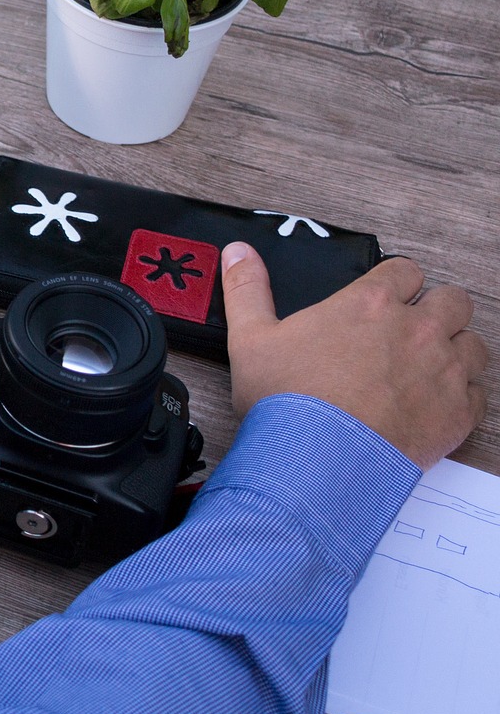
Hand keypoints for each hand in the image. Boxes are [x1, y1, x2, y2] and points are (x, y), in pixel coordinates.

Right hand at [222, 242, 488, 467]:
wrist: (318, 461)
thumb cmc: (287, 401)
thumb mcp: (251, 339)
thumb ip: (247, 289)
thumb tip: (238, 252)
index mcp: (370, 304)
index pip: (405, 270)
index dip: (395, 283)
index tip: (383, 300)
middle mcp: (416, 329)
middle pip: (452, 301)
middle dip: (435, 310)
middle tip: (408, 332)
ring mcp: (443, 370)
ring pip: (473, 345)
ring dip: (454, 351)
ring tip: (425, 369)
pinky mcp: (458, 412)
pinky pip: (479, 394)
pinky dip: (461, 397)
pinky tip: (433, 405)